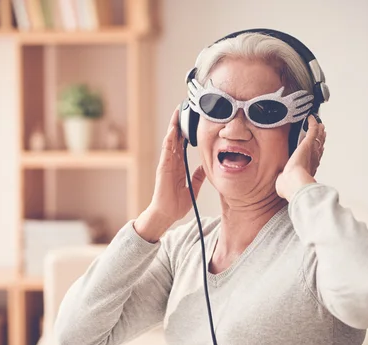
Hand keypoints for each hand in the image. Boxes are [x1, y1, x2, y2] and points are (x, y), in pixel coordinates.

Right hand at [134, 108, 206, 241]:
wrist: (167, 214)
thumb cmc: (176, 204)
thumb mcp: (194, 188)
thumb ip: (198, 176)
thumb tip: (204, 167)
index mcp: (178, 166)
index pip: (182, 144)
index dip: (186, 132)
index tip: (191, 120)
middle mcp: (172, 162)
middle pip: (175, 138)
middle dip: (179, 124)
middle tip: (184, 108)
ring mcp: (166, 164)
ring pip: (170, 141)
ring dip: (173, 127)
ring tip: (177, 113)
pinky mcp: (163, 169)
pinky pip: (166, 152)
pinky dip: (169, 141)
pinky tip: (172, 131)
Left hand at [275, 114, 325, 200]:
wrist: (294, 183)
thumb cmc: (290, 186)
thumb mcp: (286, 183)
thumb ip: (284, 180)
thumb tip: (281, 181)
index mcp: (309, 168)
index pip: (316, 157)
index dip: (318, 151)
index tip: (319, 147)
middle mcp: (313, 159)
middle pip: (320, 146)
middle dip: (321, 139)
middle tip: (322, 132)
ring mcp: (312, 150)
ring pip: (318, 137)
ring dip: (319, 130)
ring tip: (319, 124)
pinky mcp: (307, 143)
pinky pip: (313, 129)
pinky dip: (313, 122)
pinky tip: (311, 117)